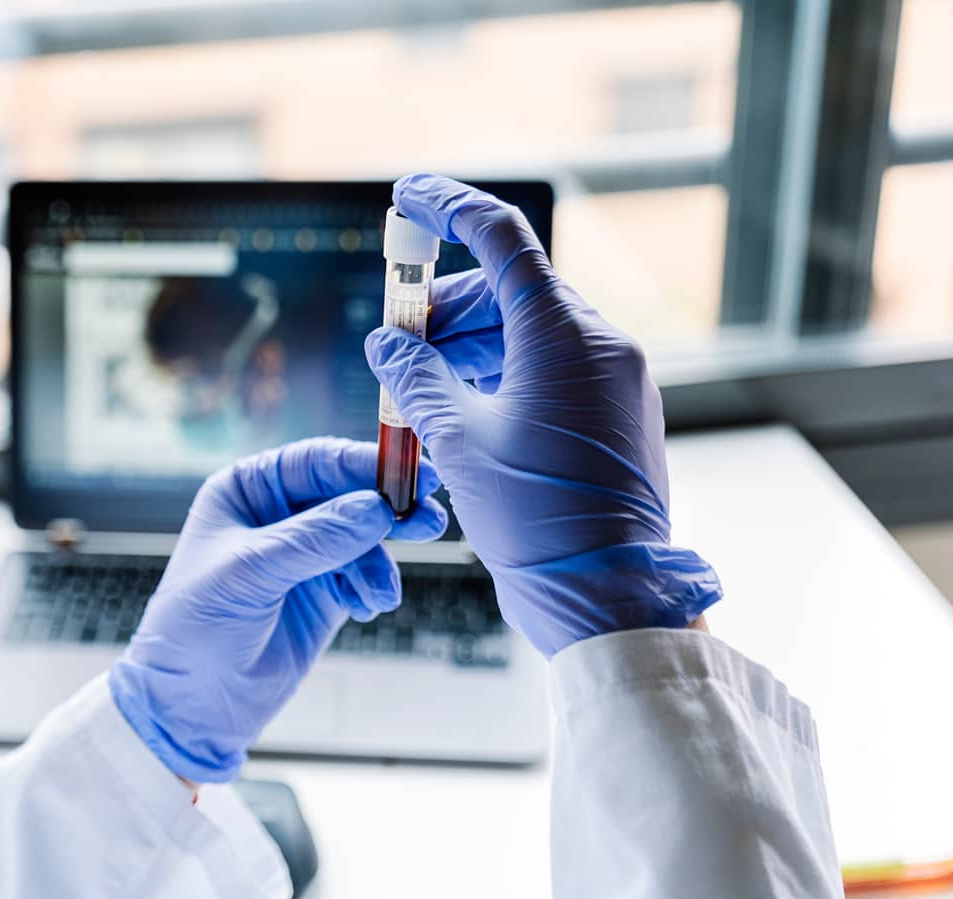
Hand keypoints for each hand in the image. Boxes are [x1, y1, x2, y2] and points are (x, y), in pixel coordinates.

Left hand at [109, 437, 446, 782]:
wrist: (192, 703)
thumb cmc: (195, 627)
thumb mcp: (248, 573)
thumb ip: (314, 539)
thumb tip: (377, 510)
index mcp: (247, 490)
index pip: (316, 462)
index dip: (366, 464)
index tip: (413, 474)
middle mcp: (277, 514)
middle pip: (350, 494)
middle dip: (390, 510)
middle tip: (430, 521)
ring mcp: (304, 555)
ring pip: (364, 538)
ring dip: (381, 562)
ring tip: (381, 593)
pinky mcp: (323, 593)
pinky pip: (365, 576)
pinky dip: (373, 588)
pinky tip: (365, 608)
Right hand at [363, 174, 721, 656]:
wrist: (607, 593)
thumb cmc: (535, 520)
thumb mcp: (456, 441)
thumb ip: (416, 377)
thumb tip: (389, 341)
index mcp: (562, 335)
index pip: (499, 238)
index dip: (447, 207)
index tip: (407, 197)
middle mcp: (600, 344)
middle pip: (510, 291)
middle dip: (445, 309)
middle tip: (396, 347)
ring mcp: (617, 379)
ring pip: (530, 332)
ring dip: (469, 347)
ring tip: (420, 391)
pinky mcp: (619, 413)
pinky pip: (555, 369)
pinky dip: (504, 375)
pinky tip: (463, 412)